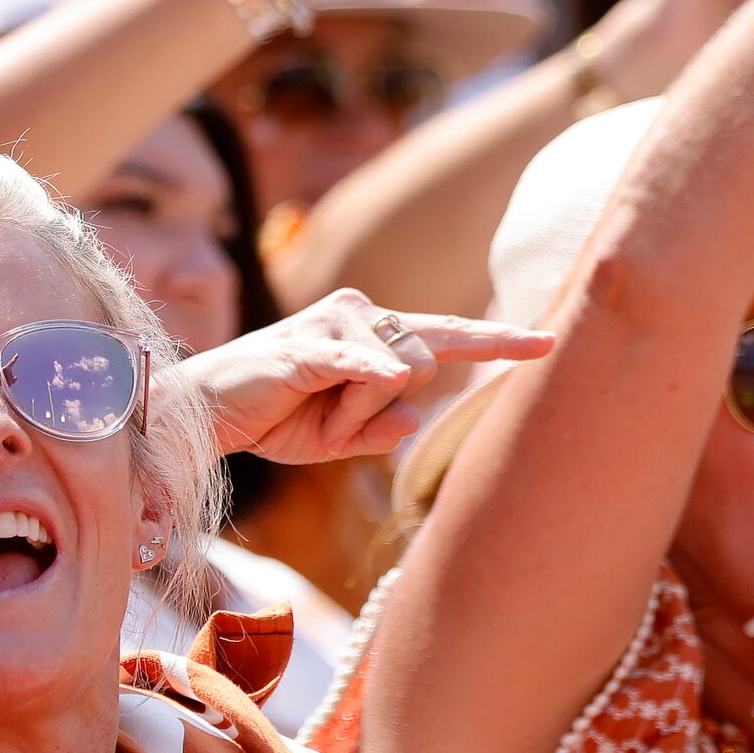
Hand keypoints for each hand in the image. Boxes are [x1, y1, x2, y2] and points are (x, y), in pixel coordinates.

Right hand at [173, 288, 551, 465]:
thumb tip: (413, 417)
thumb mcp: (336, 439)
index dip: (500, 340)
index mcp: (374, 334)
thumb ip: (381, 430)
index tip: (549, 342)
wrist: (205, 414)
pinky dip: (370, 377)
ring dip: (356, 414)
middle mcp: (361, 314)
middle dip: (386, 411)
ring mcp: (335, 324)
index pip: (450, 336)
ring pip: (399, 375)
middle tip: (326, 422)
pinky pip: (359, 365)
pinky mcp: (308, 345)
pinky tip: (381, 377)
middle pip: (429, 362)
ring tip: (306, 410)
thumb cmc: (272, 418)